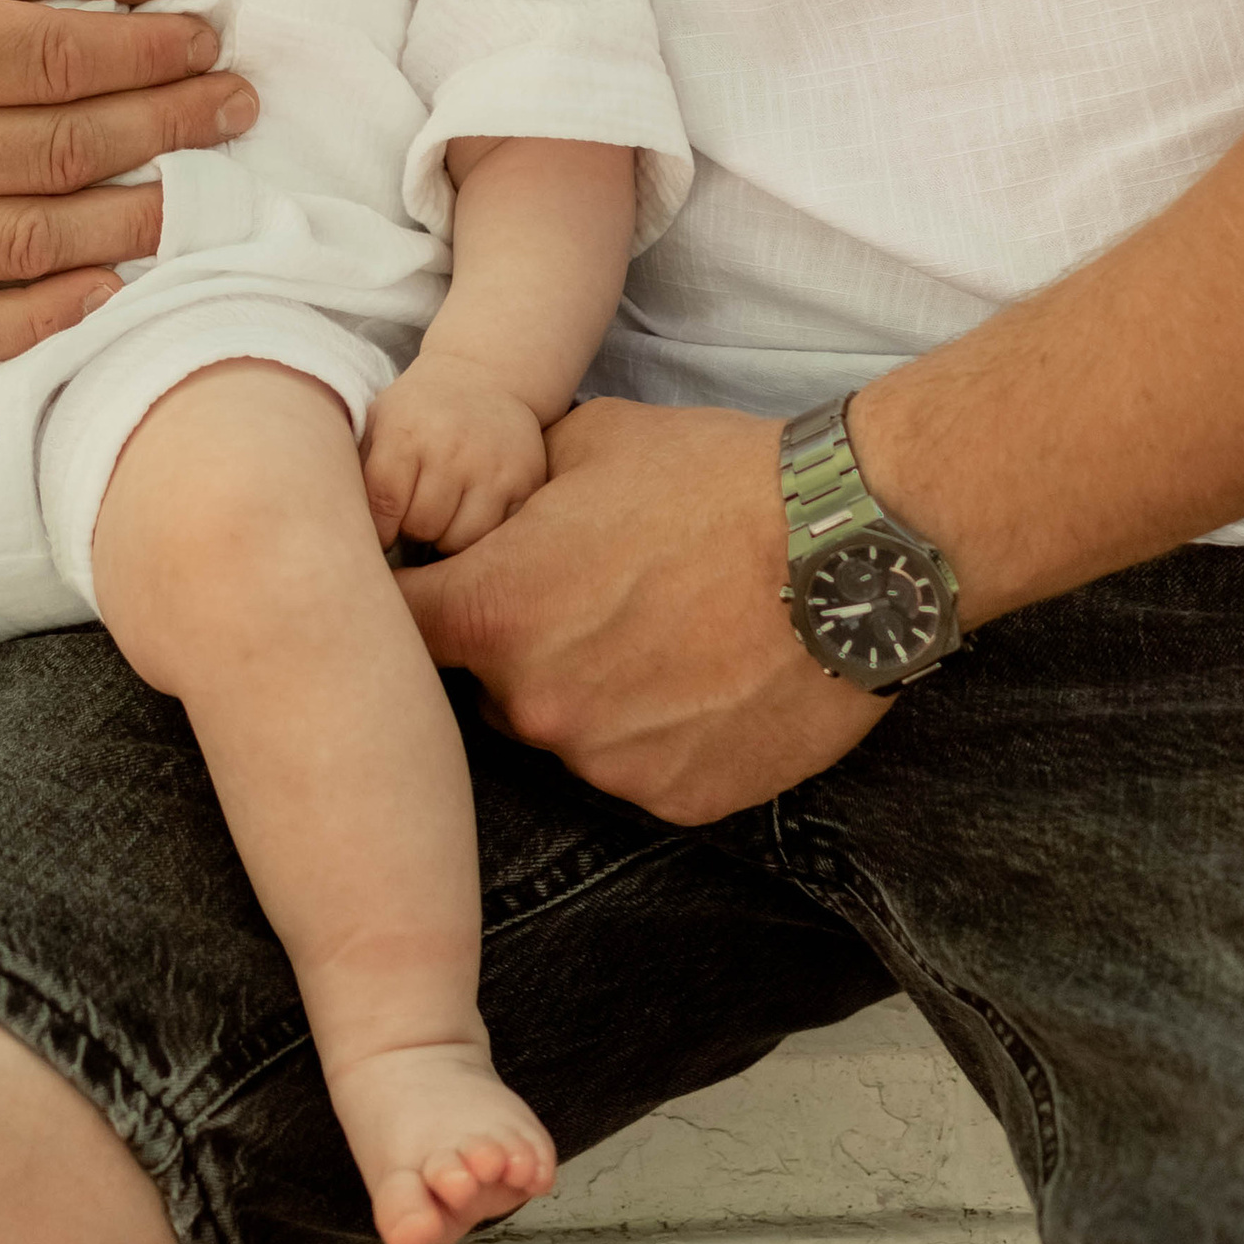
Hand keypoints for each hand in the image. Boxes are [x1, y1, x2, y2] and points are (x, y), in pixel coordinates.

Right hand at [0, 0, 257, 363]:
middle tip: (232, 108)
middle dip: (167, 126)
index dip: (150, 54)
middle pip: (59, 150)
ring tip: (194, 192)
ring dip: (132, 222)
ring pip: (30, 244)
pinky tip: (105, 283)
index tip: (206, 44)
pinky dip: (44, 317)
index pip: (58, 59)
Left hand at [363, 352, 548, 556]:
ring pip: (460, 540)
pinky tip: (469, 514)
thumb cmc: (418, 409)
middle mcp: (450, 447)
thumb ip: (359, 465)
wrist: (484, 375)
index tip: (381, 534)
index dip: (379, 530)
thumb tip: (337, 521)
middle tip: (412, 517)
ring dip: (445, 537)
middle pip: (422, 526)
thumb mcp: (380, 419)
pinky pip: (496, 535)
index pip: (384, 503)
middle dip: (411, 530)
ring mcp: (491, 465)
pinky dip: (480, 535)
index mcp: (406, 431)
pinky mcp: (524, 480)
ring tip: (440, 516)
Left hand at [401, 397, 886, 824]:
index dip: (412, 606)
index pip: (403, 628)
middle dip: (516, 648)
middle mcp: (535, 704)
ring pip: (566, 731)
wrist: (841, 550)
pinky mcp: (677, 801)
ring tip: (661, 633)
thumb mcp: (587, 441)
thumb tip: (488, 503)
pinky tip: (703, 678)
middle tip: (586, 599)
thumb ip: (514, 490)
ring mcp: (606, 764)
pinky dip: (657, 735)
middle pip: (488, 688)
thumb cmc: (711, 479)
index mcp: (494, 611)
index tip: (433, 592)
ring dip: (590, 693)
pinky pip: (638, 768)